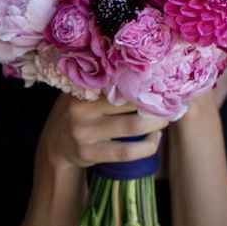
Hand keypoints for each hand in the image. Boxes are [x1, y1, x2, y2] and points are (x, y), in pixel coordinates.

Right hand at [41, 94, 167, 169]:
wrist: (55, 145)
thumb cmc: (77, 114)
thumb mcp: (80, 94)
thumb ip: (100, 85)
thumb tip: (141, 71)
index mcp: (81, 91)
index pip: (117, 82)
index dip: (142, 83)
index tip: (161, 82)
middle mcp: (80, 110)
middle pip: (128, 102)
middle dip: (154, 103)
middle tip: (171, 102)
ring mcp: (83, 133)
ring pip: (132, 127)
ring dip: (156, 123)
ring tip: (165, 120)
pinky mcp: (89, 154)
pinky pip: (127, 152)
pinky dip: (148, 146)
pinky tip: (154, 140)